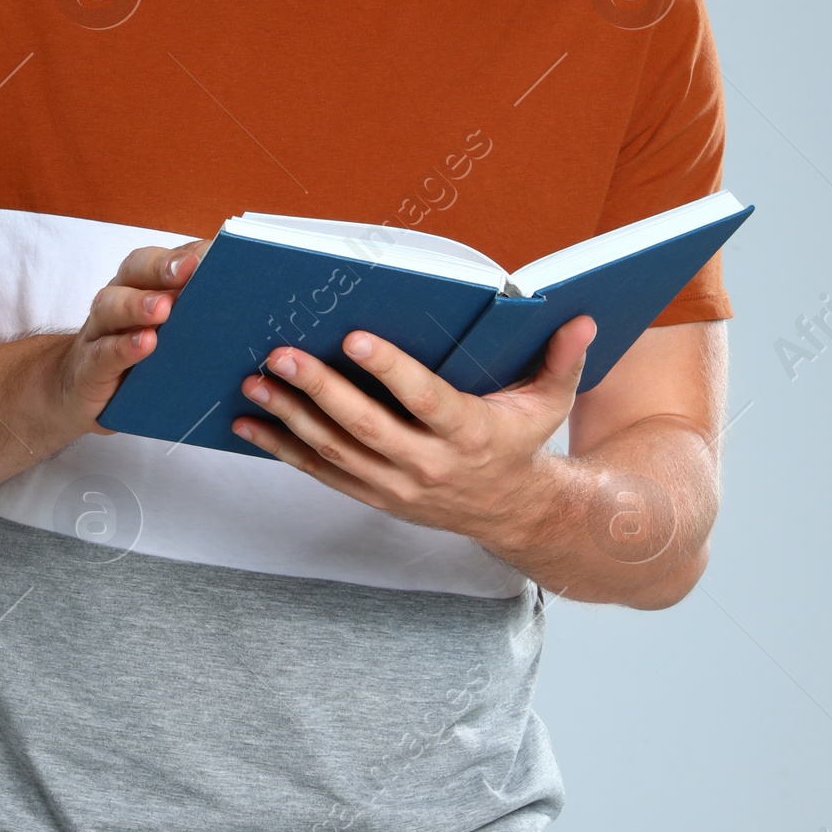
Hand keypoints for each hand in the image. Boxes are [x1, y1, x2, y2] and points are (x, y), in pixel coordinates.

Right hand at [62, 239, 211, 427]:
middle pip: (136, 269)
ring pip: (112, 305)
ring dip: (139, 304)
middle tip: (189, 270)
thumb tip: (253, 305)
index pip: (168, 258)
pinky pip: (104, 351)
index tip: (218, 253)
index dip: (191, 254)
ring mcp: (101, 330)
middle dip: (163, 266)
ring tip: (164, 309)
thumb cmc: (139, 359)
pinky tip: (144, 345)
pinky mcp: (90, 364)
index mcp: (145, 285)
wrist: (82, 391)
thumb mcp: (174, 335)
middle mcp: (120, 297)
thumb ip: (201, 316)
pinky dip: (123, 346)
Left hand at [231, 314, 597, 541]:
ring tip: (254, 381)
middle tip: (280, 353)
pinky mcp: (374, 495)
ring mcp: (396, 486)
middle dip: (320, 389)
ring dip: (290, 417)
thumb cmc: (521, 442)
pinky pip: (321, 472)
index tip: (354, 337)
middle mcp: (428, 464)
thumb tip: (581, 318)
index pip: (424, 399)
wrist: (512, 514)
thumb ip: (563, 359)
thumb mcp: (551, 402)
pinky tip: (250, 421)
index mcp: (469, 433)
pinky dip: (282, 448)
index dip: (389, 370)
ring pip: (335, 451)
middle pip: (366, 427)